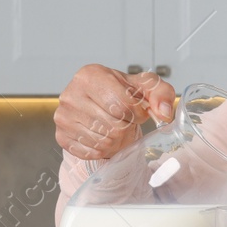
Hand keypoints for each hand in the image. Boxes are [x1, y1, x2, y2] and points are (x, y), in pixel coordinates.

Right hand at [54, 65, 176, 160]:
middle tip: (125, 120)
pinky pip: (93, 151)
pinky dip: (104, 148)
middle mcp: (71, 94)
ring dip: (117, 139)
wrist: (97, 105)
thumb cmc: (120, 93)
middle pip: (114, 125)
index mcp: (90, 75)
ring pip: (104, 141)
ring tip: (114, 127)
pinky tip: (103, 135)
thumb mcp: (144, 87)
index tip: (136, 110)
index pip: (124, 104)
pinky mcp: (62, 136)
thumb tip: (164, 112)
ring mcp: (63, 116)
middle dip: (127, 127)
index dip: (137, 112)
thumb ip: (161, 93)